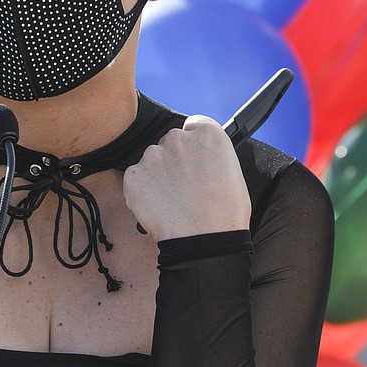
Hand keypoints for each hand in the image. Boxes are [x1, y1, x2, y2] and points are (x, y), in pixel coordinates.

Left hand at [122, 115, 251, 242]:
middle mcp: (178, 137)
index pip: (193, 126)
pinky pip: (137, 179)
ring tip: (172, 202)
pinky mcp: (134, 175)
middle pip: (171, 142)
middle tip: (183, 187)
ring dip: (158, 176)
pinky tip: (159, 208)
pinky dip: (143, 192)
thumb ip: (212, 156)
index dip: (193, 145)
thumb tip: (201, 160)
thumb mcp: (233, 173)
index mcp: (207, 133)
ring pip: (153, 161)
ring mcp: (153, 155)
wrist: (204, 240)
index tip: (194, 160)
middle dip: (175, 160)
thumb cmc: (226, 214)